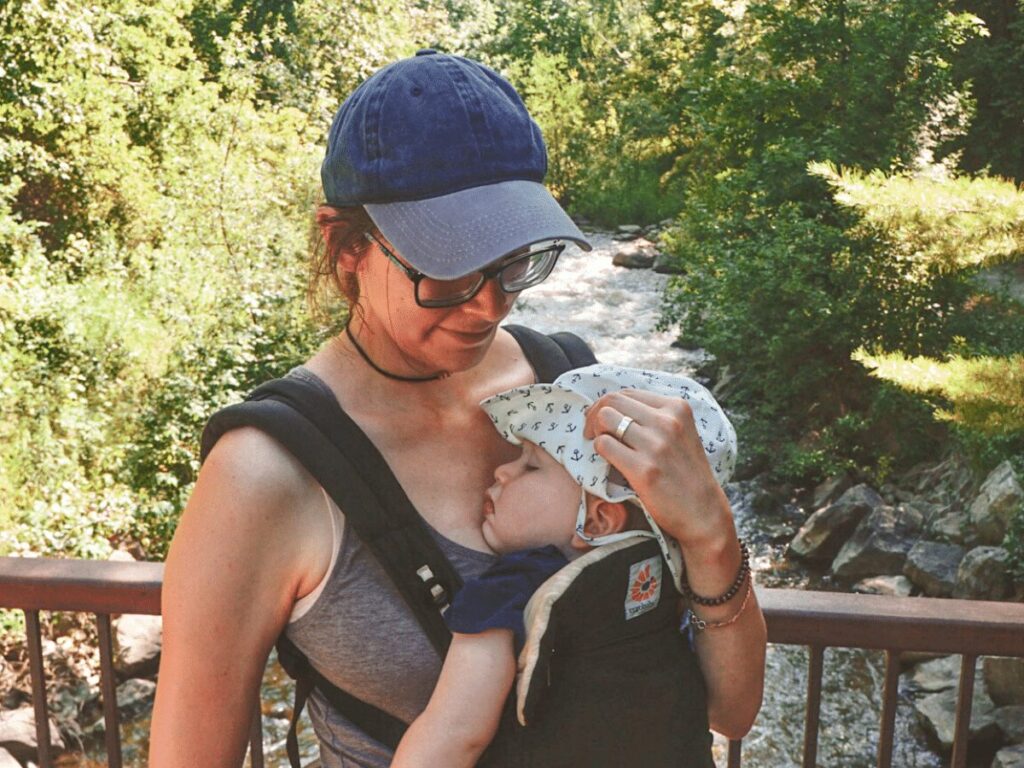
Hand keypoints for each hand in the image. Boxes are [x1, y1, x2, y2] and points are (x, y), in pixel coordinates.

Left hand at [582, 389, 733, 548]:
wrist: (703, 512)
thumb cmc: (687, 474)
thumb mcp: (681, 433)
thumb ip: (654, 416)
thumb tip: (613, 406)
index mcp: (677, 408)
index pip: (627, 393)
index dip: (608, 405)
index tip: (602, 421)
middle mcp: (668, 422)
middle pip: (612, 401)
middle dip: (595, 415)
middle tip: (592, 432)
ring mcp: (656, 445)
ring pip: (604, 419)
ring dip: (596, 432)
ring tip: (603, 446)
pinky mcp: (644, 470)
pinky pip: (604, 445)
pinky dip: (599, 450)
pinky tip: (609, 461)